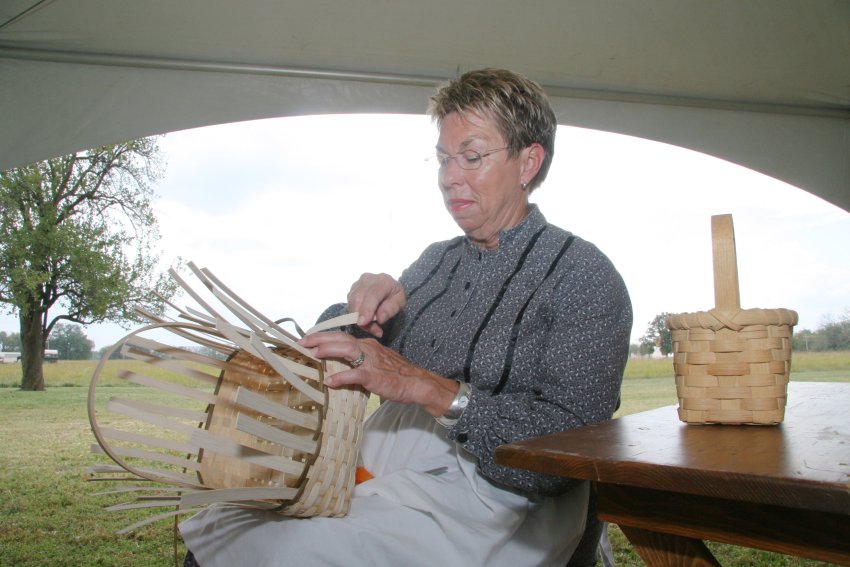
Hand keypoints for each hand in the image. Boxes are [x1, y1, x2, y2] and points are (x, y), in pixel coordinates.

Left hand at [298, 331, 457, 416]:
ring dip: (328, 350)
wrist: (417, 382)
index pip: (342, 337)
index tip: (308, 339)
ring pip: (347, 350)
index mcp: (367, 345)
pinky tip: (329, 381)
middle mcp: (368, 349)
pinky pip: (355, 375)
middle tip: (301, 342)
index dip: (324, 337)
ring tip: (312, 353)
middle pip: (340, 339)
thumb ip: (359, 362)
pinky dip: (341, 377)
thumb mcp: (376, 363)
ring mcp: (371, 362)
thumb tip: (341, 368)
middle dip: (319, 339)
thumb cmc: (397, 375)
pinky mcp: (374, 376)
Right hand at [347, 273, 405, 336]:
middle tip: (373, 330)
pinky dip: (355, 316)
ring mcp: (357, 284)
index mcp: (383, 280)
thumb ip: (390, 309)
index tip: (363, 323)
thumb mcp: (400, 302)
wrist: (388, 288)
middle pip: (358, 299)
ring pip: (352, 303)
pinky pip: (349, 305)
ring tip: (372, 327)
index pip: (372, 295)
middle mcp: (368, 279)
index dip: (367, 309)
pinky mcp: (351, 291)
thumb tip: (379, 319)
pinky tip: (366, 321)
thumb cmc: (395, 296)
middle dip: (361, 317)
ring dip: (358, 318)